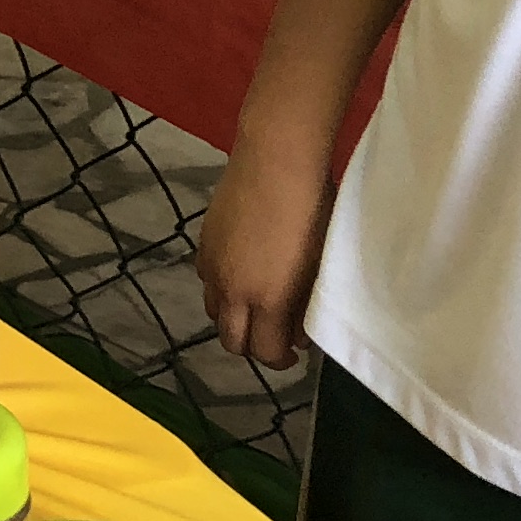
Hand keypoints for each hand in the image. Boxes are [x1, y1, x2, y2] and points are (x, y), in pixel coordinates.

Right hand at [195, 129, 337, 371]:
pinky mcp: (203, 243)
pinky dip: (223, 289)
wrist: (275, 161)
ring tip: (258, 304)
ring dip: (235, 318)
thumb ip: (304, 305)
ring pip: (214, 312)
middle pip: (231, 341)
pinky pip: (207, 281)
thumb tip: (296, 330)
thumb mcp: (318, 265)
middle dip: (253, 347)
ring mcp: (212, 266)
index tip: (295, 352)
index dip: (281, 359)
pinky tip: (243, 270)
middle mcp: (232, 290)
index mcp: (266, 299)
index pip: (264, 352)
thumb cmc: (312, 210)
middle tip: (276, 337)